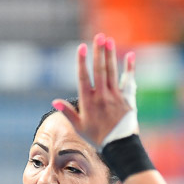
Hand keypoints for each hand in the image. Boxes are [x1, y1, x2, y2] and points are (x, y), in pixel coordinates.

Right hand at [52, 33, 137, 147]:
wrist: (119, 147)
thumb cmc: (97, 138)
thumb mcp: (79, 127)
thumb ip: (68, 112)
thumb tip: (54, 101)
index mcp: (88, 102)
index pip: (83, 77)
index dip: (82, 62)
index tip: (81, 48)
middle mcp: (102, 97)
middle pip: (100, 70)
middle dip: (99, 52)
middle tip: (99, 37)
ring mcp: (115, 97)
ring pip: (112, 72)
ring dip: (110, 55)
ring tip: (108, 40)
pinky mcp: (127, 100)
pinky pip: (128, 81)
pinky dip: (129, 68)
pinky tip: (130, 56)